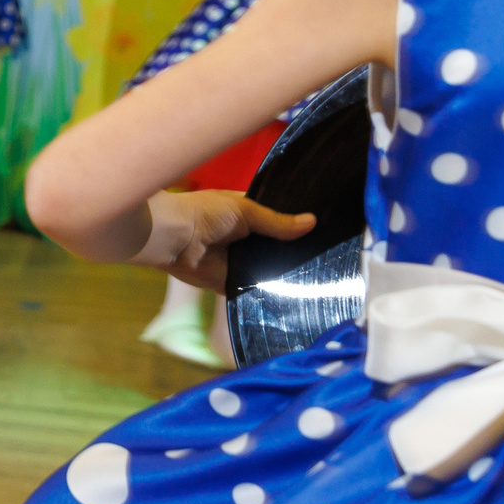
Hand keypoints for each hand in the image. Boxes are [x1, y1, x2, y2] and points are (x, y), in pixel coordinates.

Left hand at [133, 190, 316, 292]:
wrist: (174, 238)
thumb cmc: (205, 214)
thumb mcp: (245, 210)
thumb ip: (277, 221)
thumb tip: (312, 222)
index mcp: (248, 217)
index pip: (278, 223)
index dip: (296, 227)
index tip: (324, 230)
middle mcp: (246, 240)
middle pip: (276, 249)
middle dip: (294, 252)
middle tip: (329, 257)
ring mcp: (239, 263)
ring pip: (268, 270)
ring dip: (284, 273)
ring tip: (322, 276)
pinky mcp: (232, 283)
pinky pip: (254, 288)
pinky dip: (269, 290)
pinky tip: (297, 293)